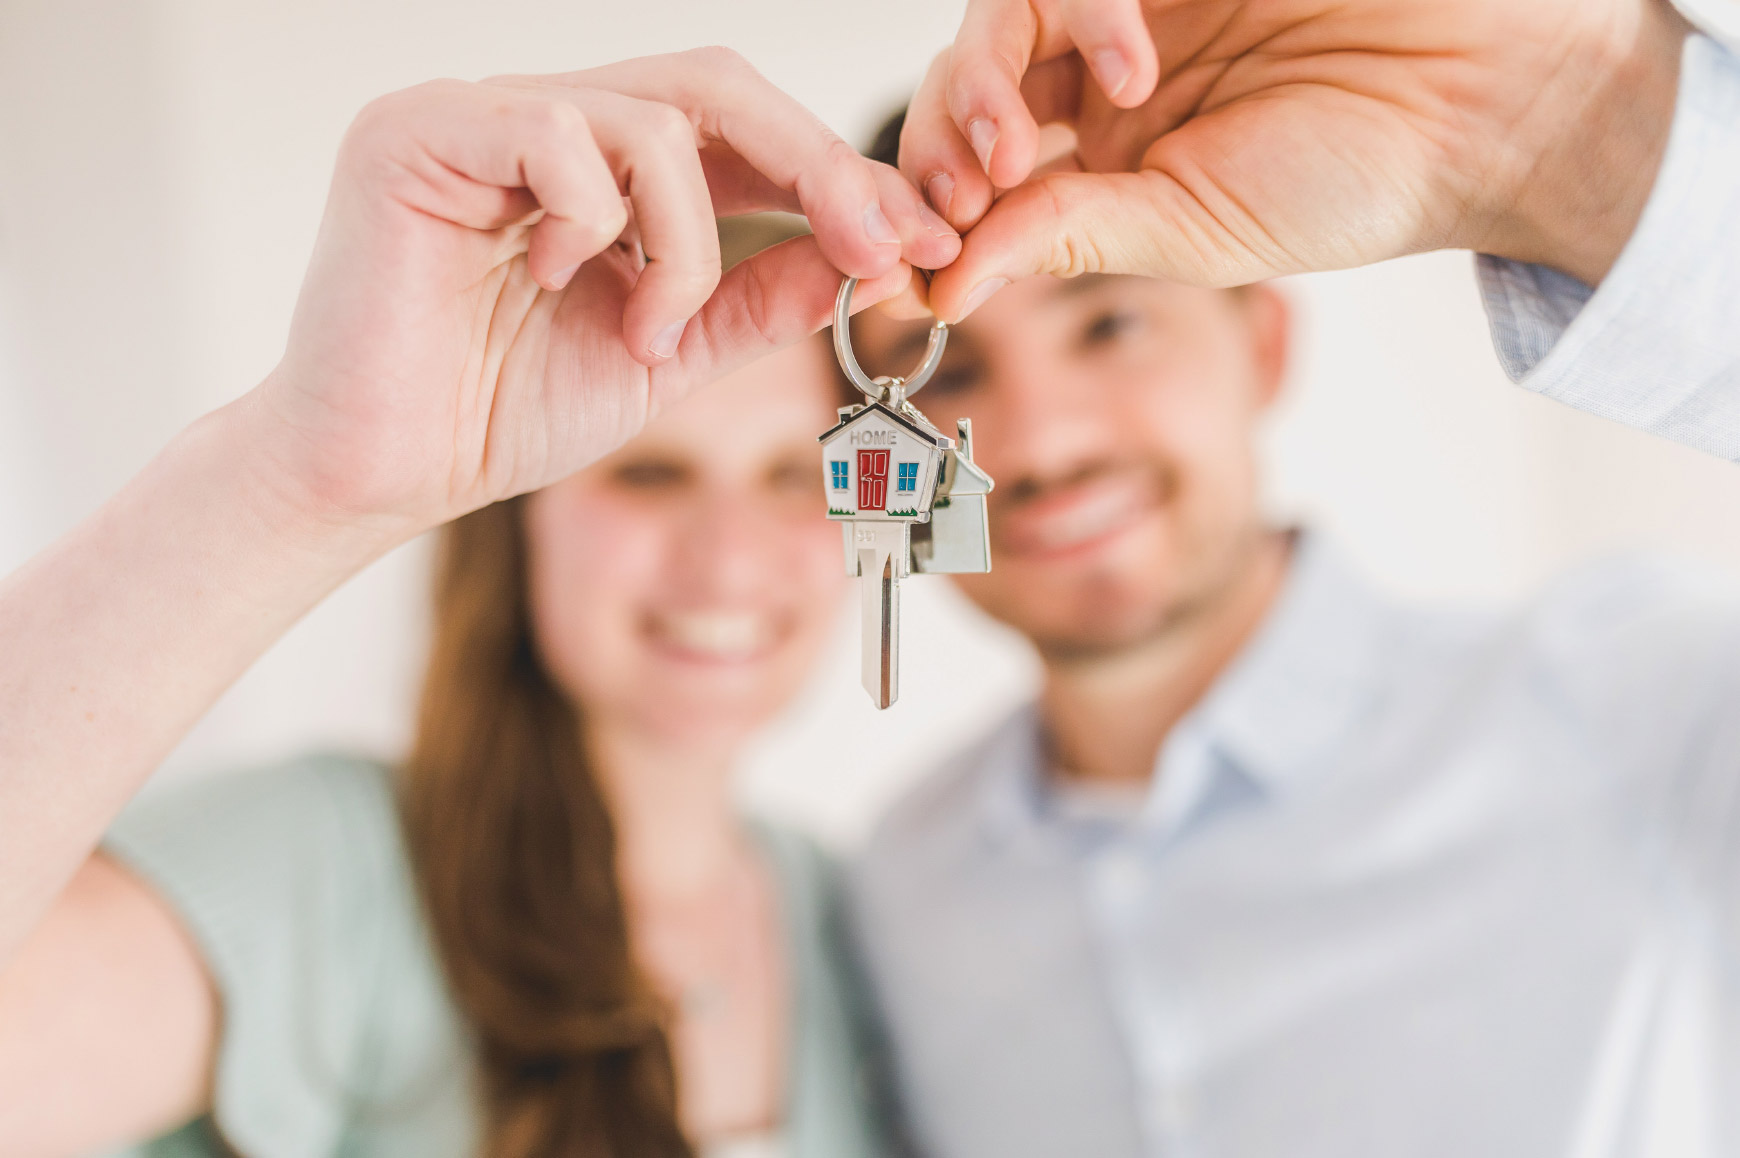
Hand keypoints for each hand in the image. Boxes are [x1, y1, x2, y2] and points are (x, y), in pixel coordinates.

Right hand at [252, 50, 959, 533]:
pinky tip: (554, 284)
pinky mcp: (418, 131)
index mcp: (602, 167)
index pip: (741, 131)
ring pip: (651, 120)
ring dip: (687, 244)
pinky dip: (593, 222)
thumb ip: (756, 299)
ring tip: (648, 333)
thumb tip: (863, 256)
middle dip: (816, 167)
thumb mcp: (668, 355)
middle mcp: (544, 121)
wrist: (381, 473)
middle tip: (878, 244)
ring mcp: (480, 115)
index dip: (837, 177)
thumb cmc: (501, 412)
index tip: (918, 243)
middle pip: (716, 85)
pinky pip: (555, 134)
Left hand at [901, 0, 1687, 319]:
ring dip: (984, 82)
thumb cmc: (1353, 181)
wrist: (1483, 101)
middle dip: (937, 146)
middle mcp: (1101, 81)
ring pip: (999, 17)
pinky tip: (1132, 66)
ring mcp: (1131, 8)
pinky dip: (1080, 10)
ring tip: (1019, 147)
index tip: (906, 262)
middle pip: (964, 87)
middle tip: (963, 196)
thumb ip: (1065, 239)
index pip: (974, 173)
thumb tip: (939, 289)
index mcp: (1102, 162)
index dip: (925, 209)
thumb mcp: (1190, 234)